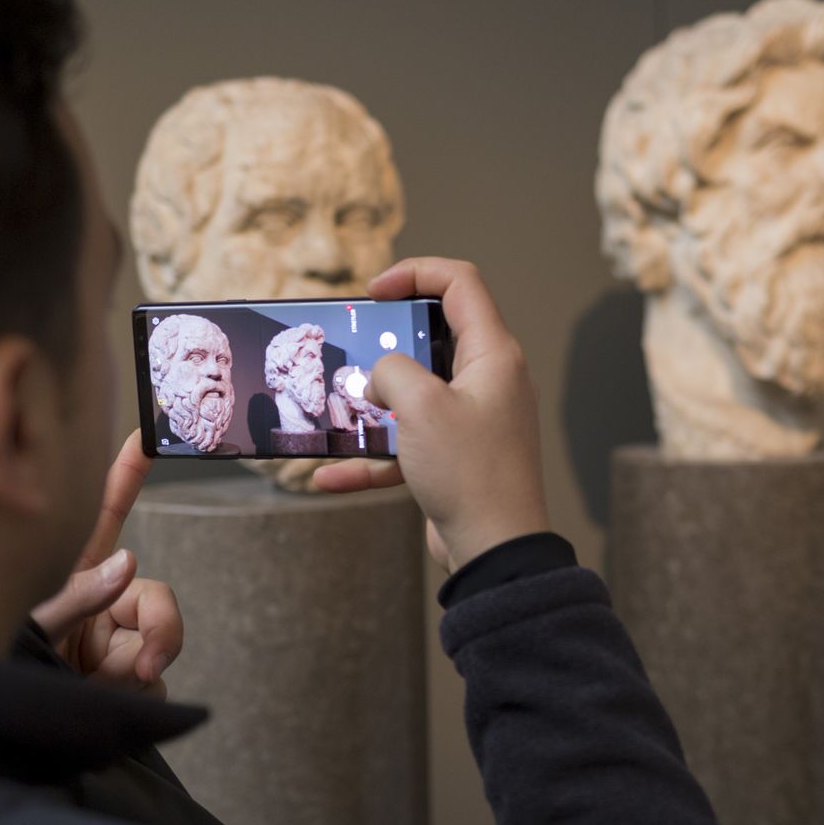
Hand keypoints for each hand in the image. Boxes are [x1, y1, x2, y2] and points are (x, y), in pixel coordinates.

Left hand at [31, 429, 182, 696]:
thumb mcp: (26, 625)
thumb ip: (76, 595)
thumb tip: (129, 560)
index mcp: (72, 576)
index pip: (104, 517)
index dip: (126, 474)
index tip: (146, 436)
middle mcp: (100, 603)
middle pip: (153, 598)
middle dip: (161, 631)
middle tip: (146, 665)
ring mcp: (115, 642)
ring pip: (158, 644)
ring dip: (132, 672)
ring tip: (91, 687)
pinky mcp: (128, 678)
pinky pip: (155, 684)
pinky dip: (135, 696)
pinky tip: (101, 702)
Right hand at [314, 258, 550, 571]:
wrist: (495, 551)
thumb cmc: (469, 472)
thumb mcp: (420, 406)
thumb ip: (392, 372)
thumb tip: (380, 377)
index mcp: (493, 355)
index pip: (460, 284)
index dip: (415, 273)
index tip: (373, 291)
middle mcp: (488, 382)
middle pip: (433, 337)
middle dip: (386, 341)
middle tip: (352, 347)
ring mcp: (472, 421)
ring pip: (415, 394)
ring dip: (373, 402)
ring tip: (334, 407)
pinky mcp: (455, 458)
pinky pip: (407, 446)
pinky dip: (372, 457)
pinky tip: (328, 476)